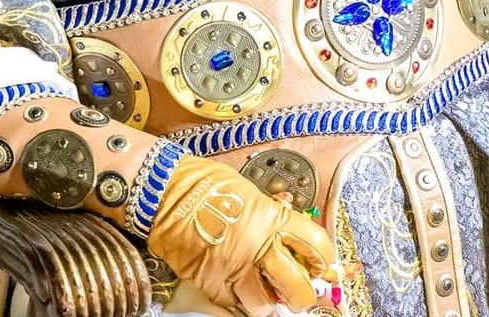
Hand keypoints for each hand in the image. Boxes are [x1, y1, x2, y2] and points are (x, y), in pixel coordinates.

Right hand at [148, 156, 337, 314]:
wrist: (164, 192)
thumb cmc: (206, 184)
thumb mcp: (250, 192)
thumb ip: (272, 215)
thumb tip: (290, 234)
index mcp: (271, 219)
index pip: (315, 246)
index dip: (324, 259)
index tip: (323, 265)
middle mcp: (256, 247)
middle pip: (296, 288)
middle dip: (303, 295)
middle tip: (301, 293)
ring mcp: (231, 269)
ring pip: (263, 305)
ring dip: (269, 302)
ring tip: (266, 293)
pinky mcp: (208, 283)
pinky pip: (232, 305)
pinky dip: (238, 302)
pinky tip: (239, 290)